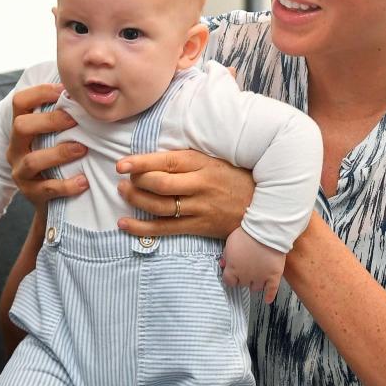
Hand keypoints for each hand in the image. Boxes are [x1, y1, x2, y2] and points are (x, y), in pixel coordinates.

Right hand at [7, 83, 88, 210]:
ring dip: (60, 153)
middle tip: (75, 119)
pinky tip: (84, 181)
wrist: (50, 201)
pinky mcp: (31, 194)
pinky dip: (66, 185)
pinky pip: (46, 188)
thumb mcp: (53, 136)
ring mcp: (20, 172)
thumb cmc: (57, 158)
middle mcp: (15, 148)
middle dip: (49, 120)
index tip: (63, 90)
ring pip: (32, 160)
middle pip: (21, 126)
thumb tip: (88, 89)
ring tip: (83, 149)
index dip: (39, 92)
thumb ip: (63, 115)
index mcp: (21, 129)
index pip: (20, 102)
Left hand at [115, 149, 253, 238]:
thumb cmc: (235, 178)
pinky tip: (125, 223)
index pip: (166, 161)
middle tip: (123, 179)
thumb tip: (153, 157)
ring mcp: (199, 208)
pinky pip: (165, 229)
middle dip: (136, 182)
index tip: (121, 164)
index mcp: (202, 164)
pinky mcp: (199, 227)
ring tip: (122, 193)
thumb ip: (187, 159)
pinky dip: (142, 228)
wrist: (263, 206)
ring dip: (135, 200)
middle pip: (160, 184)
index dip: (141, 163)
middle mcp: (200, 185)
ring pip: (159, 206)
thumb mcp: (214, 160)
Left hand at [221, 228, 284, 302]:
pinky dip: (269, 296)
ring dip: (255, 284)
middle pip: (242, 284)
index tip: (232, 275)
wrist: (265, 231)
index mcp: (233, 269)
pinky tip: (268, 300)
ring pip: (256, 288)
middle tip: (246, 271)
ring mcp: (260, 277)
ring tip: (256, 278)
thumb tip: (223, 264)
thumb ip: (226, 255)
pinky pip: (272, 290)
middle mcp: (246, 276)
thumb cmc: (246, 235)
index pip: (229, 281)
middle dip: (243, 278)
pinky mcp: (273, 276)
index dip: (231, 278)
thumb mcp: (230, 242)